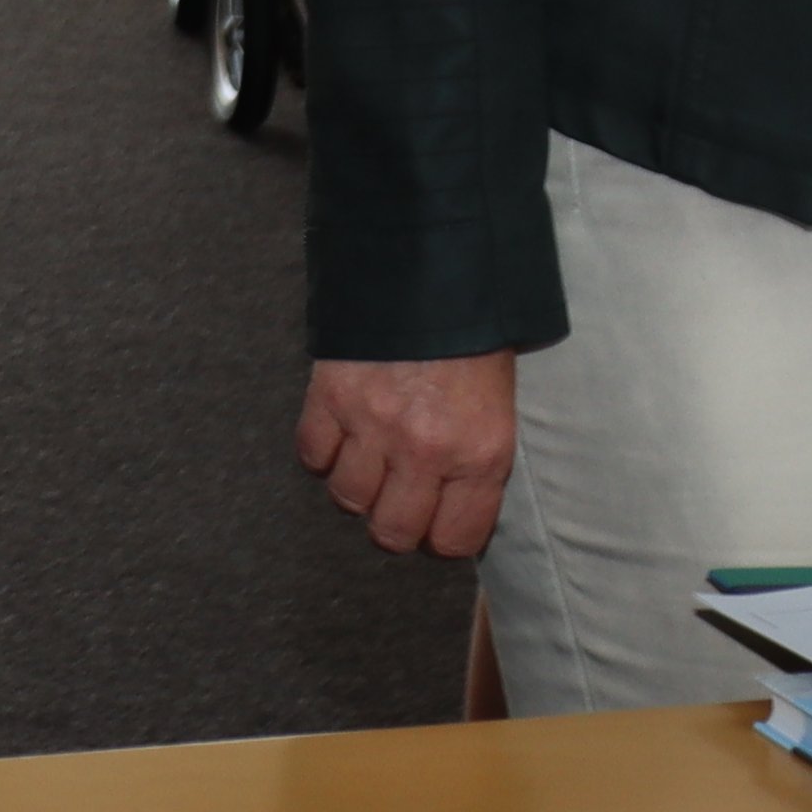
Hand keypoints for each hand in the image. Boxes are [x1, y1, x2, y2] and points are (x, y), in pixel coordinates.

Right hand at [300, 353, 518, 558]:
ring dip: (356, 487)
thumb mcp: (498, 409)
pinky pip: (313, 454)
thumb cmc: (476, 344)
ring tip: (369, 462)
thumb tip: (446, 507)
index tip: (437, 523)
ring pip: (348, 498)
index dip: (442, 538)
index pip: (455, 539)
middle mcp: (426, 450)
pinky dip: (323, 452)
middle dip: (393, 525)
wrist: (434, 271)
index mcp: (481, 454)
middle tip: (396, 501)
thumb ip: (475, 461)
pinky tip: (340, 435)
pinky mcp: (331, 397)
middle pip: (392, 532)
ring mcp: (373, 425)